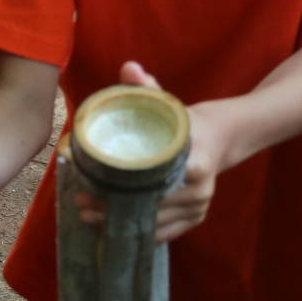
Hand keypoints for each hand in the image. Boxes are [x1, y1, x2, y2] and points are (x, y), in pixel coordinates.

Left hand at [72, 62, 228, 243]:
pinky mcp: (197, 217)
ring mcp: (199, 206)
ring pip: (155, 223)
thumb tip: (128, 67)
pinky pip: (166, 233)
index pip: (153, 181)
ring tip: (87, 217)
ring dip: (119, 224)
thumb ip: (148, 88)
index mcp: (195, 160)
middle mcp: (199, 188)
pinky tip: (112, 230)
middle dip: (111, 208)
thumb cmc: (185, 121)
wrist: (221, 137)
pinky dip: (139, 233)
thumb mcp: (168, 103)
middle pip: (149, 206)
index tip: (91, 185)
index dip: (119, 188)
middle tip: (80, 202)